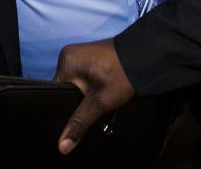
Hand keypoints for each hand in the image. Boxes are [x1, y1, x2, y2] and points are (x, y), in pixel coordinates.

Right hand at [54, 39, 135, 154]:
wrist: (146, 57)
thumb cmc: (121, 75)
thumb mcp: (99, 103)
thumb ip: (79, 123)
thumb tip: (62, 146)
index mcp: (65, 61)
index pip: (55, 91)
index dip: (64, 107)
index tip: (77, 115)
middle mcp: (70, 54)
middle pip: (66, 87)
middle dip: (77, 101)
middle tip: (91, 108)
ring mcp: (81, 53)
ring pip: (77, 83)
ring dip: (86, 94)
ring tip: (97, 100)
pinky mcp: (92, 55)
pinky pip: (85, 75)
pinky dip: (92, 86)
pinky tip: (102, 91)